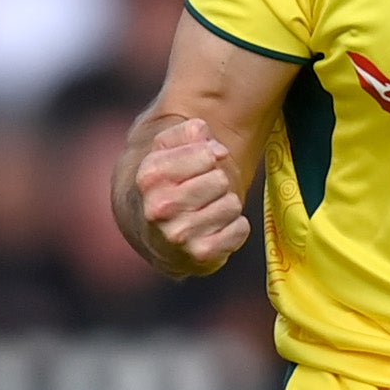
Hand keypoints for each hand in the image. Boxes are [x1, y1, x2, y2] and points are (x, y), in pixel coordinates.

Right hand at [129, 115, 249, 273]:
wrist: (156, 236)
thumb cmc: (170, 184)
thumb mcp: (168, 149)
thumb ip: (189, 132)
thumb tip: (217, 150)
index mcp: (149, 177)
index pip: (206, 155)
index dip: (210, 156)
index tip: (203, 163)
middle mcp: (159, 208)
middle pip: (221, 180)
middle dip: (218, 182)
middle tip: (204, 191)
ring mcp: (178, 235)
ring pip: (233, 205)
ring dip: (226, 206)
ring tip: (208, 211)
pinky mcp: (200, 256)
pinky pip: (241, 229)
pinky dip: (235, 228)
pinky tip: (216, 230)